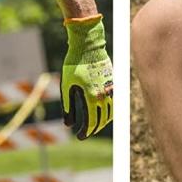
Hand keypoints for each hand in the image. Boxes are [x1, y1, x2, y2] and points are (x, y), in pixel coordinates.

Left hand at [61, 16, 112, 139]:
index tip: (80, 136)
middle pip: (102, 120)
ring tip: (94, 125)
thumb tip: (68, 123)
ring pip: (110, 112)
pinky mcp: (113, 82)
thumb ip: (68, 105)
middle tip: (85, 133)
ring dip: (103, 121)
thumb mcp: (67, 84)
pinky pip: (114, 102)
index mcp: (92, 96)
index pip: (91, 122)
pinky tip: (102, 111)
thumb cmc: (75, 63)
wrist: (89, 44)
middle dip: (94, 129)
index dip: (86, 132)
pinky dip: (109, 110)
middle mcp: (104, 94)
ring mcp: (111, 88)